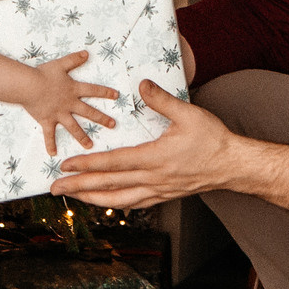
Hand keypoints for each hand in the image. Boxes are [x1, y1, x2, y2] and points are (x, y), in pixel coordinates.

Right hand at [23, 51, 117, 155]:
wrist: (29, 86)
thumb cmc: (43, 74)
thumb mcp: (60, 64)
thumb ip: (74, 59)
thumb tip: (87, 53)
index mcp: (73, 90)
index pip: (93, 90)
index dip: (105, 92)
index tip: (116, 96)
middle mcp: (69, 104)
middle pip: (89, 112)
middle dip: (102, 119)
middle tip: (113, 125)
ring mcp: (59, 114)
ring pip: (74, 127)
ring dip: (82, 137)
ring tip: (90, 145)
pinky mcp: (47, 121)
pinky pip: (49, 135)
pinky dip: (50, 144)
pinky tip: (53, 154)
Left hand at [49, 80, 288, 209]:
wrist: (233, 165)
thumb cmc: (213, 140)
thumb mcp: (188, 114)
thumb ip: (161, 100)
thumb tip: (141, 85)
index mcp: (155, 159)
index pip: (113, 164)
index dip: (87, 165)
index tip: (66, 166)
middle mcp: (153, 179)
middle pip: (109, 186)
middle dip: (79, 187)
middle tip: (55, 188)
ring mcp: (158, 190)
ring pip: (119, 200)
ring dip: (93, 199)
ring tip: (74, 198)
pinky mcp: (164, 195)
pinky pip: (135, 203)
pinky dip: (116, 204)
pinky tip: (107, 203)